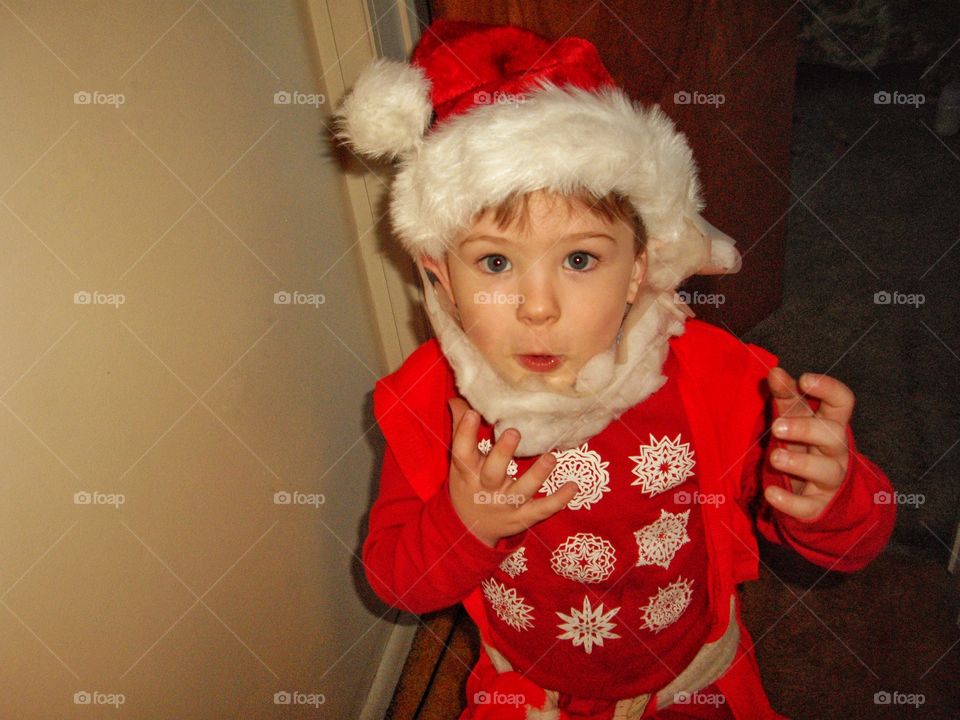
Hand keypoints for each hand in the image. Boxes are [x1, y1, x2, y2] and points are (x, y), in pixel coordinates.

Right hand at [446, 397, 577, 547]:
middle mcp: (485, 488)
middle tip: (513, 432)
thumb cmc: (467, 484)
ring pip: (522, 491)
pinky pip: (542, 509)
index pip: (463, 451)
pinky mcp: (522, 517)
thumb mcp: (460, 460)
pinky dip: (559, 500)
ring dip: (537, 475)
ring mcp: (505, 504)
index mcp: (467, 471)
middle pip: (492, 472)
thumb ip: (461, 429)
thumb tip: (458, 398)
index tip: (473, 413)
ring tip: (550, 458)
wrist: (469, 529)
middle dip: (503, 454)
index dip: (466, 433)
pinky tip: (574, 486)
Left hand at [763, 368, 853, 520]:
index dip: (828, 388)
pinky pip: (808, 506)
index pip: (843, 402)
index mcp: (831, 423)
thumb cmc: (803, 444)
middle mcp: (836, 450)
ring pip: (826, 471)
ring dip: (800, 463)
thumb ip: (785, 395)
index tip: (804, 380)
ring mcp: (830, 479)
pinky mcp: (818, 505)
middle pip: (833, 435)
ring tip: (775, 457)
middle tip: (776, 427)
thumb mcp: (794, 417)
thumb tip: (775, 371)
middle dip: (806, 429)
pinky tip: (771, 493)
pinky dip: (790, 501)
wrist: (817, 494)